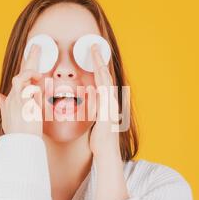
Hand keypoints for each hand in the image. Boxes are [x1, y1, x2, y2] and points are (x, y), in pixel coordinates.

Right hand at [0, 45, 42, 136]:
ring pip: (20, 78)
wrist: (19, 144)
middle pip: (20, 74)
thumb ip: (4, 105)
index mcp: (12, 98)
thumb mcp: (8, 118)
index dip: (26, 69)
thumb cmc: (16, 133)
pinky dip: (33, 84)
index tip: (32, 57)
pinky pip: (28, 88)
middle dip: (30, 59)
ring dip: (30, 72)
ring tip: (38, 74)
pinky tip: (37, 83)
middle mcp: (13, 97)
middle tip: (37, 47)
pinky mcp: (23, 104)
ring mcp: (17, 100)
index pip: (19, 79)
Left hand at [89, 44, 121, 159]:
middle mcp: (110, 101)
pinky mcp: (109, 109)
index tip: (94, 55)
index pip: (102, 80)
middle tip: (95, 46)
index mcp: (106, 103)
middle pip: (106, 76)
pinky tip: (100, 71)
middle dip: (100, 60)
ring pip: (107, 80)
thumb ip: (93, 112)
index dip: (98, 67)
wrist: (107, 153)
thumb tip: (87, 105)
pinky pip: (105, 91)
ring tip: (96, 53)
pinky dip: (103, 80)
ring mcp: (111, 105)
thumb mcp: (95, 122)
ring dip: (101, 65)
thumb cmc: (100, 140)